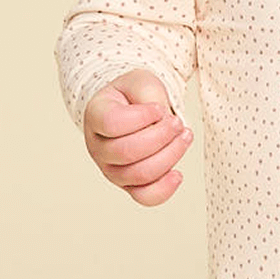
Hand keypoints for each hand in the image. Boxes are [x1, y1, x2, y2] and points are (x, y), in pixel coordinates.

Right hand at [83, 71, 192, 205]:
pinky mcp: (128, 185)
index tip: (158, 108)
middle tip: (177, 123)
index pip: (112, 123)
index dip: (141, 117)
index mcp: (95, 116)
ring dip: (169, 156)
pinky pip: (145, 197)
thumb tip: (163, 124)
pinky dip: (164, 189)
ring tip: (184, 137)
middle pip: (126, 152)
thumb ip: (150, 96)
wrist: (132, 109)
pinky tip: (177, 174)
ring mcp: (111, 169)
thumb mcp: (141, 81)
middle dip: (161, 137)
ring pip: (139, 175)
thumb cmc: (134, 96)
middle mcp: (97, 147)